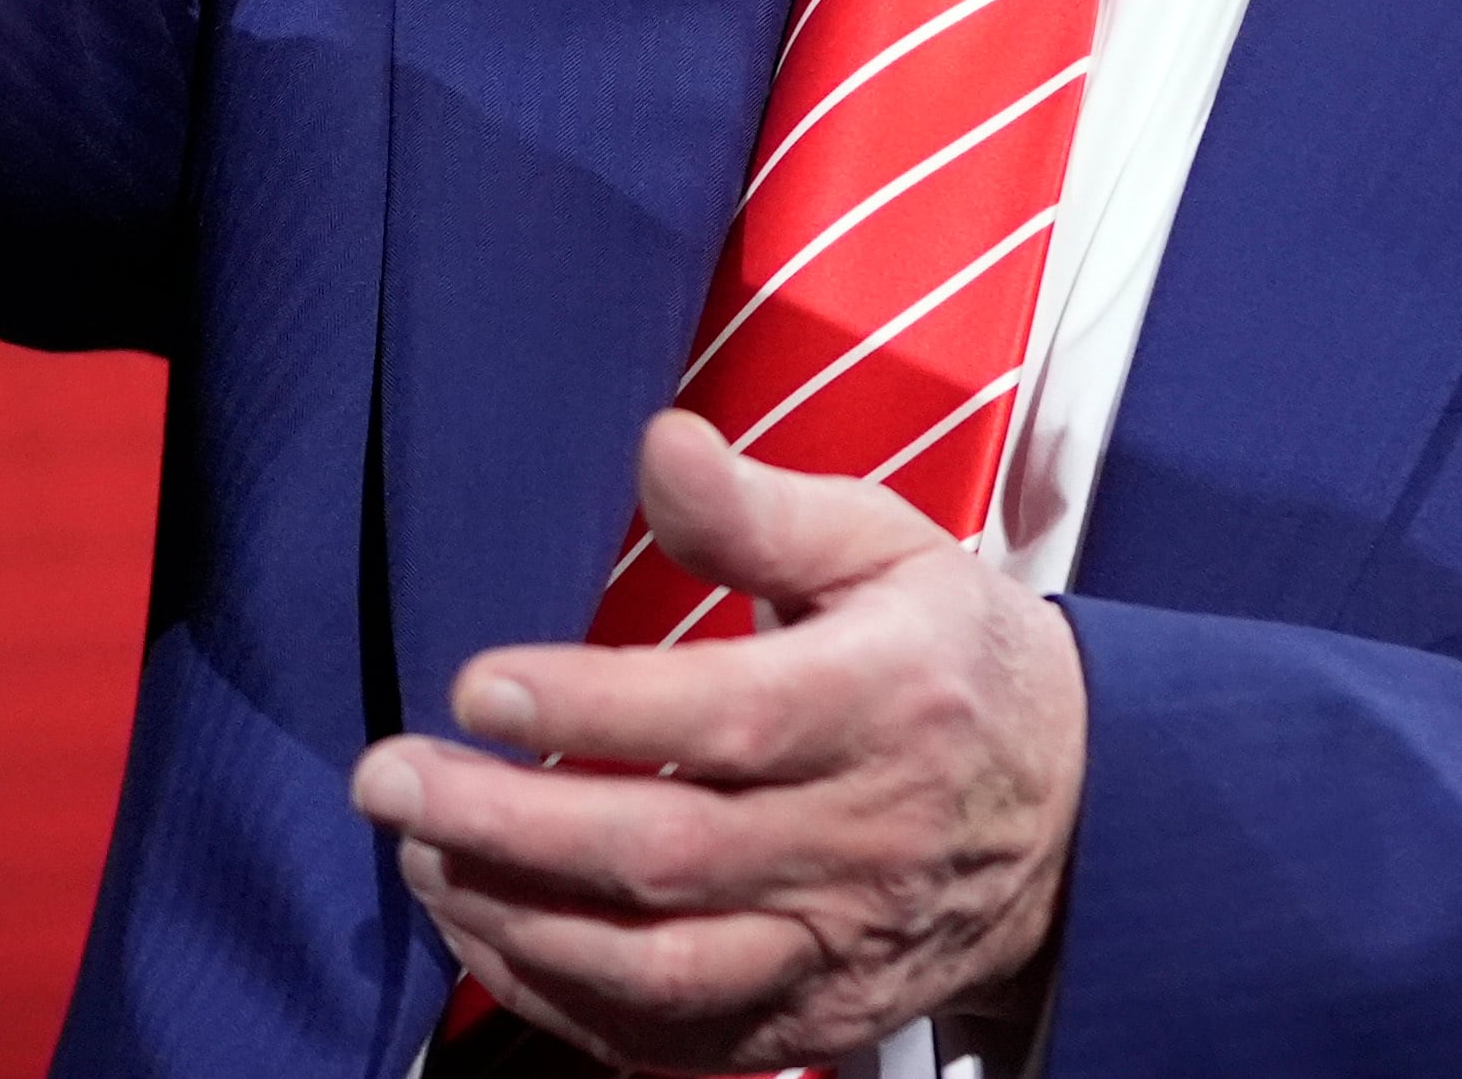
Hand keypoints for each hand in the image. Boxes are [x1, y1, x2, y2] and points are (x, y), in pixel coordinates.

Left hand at [350, 412, 1084, 1071]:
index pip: (723, 720)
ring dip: (520, 922)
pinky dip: (566, 1004)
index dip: (590, 711)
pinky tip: (487, 941)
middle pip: (666, 855)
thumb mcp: (881, 547)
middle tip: (388, 779)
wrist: (1074, 817)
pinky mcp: (809, 1017)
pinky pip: (674, 1038)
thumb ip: (758, 509)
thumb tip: (657, 441)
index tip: (477, 684)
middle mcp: (857, 838)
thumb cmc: (951, 657)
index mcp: (881, 702)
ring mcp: (832, 945)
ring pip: (661, 968)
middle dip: (508, 826)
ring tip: (419, 858)